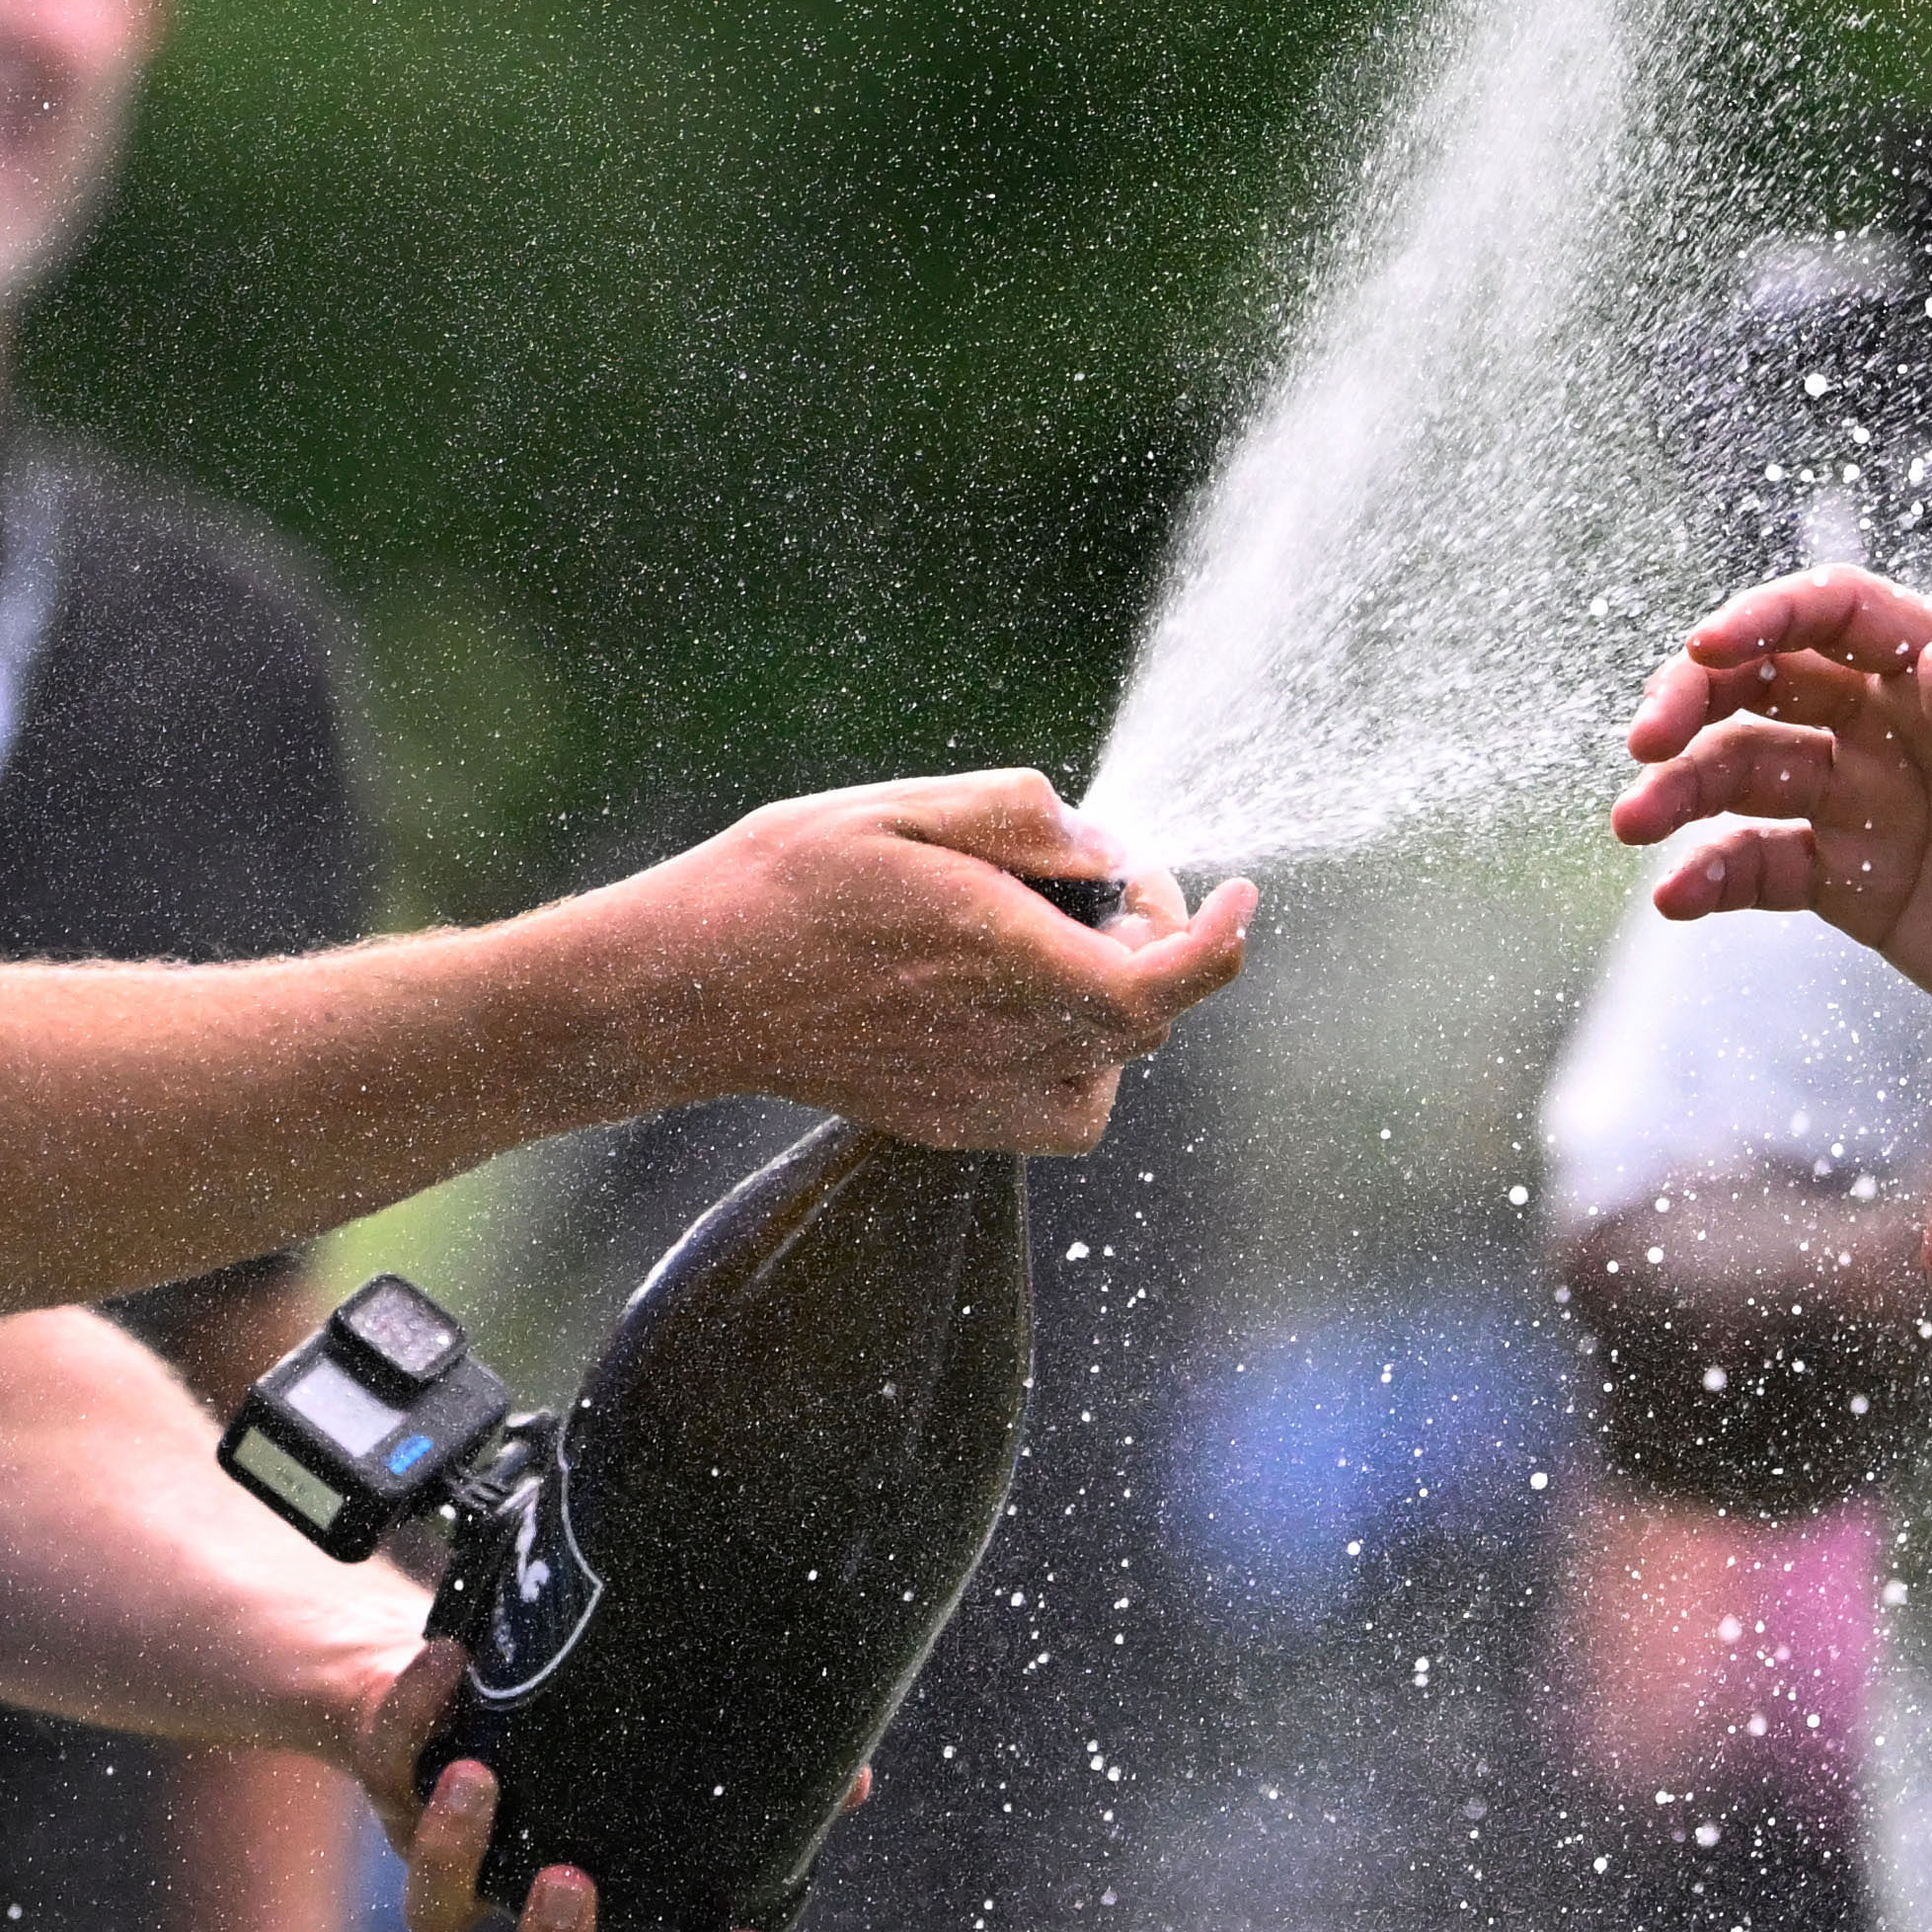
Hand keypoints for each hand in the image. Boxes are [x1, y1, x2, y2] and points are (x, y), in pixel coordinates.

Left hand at [352, 1640, 786, 1931]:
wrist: (465, 1649)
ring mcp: (462, 1855)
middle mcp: (536, 1896)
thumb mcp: (677, 1721)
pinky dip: (411, 1717)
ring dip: (450, 1855)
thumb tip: (855, 1771)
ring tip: (477, 1779)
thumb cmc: (597, 1699)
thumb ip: (760, 1755)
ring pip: (437, 1910)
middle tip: (571, 1882)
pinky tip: (451, 1663)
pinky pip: (388, 1762)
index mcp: (623, 1897)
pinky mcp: (395, 1784)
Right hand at [609, 771, 1253, 1154]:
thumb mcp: (903, 807)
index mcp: (1013, 961)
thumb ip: (1022, 817)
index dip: (1223, 934)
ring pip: (1111, 1058)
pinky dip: (1070, 1053)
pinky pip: (1064, 1104)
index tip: (1238, 892)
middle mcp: (1013, 1045)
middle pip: (1147, 1005)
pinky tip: (1005, 999)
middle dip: (1141, 931)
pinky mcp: (956, 1124)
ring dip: (1107, 993)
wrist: (693, 986)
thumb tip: (1102, 846)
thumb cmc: (789, 884)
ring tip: (1026, 935)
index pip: (1171, 976)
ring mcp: (986, 1098)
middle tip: (1065, 873)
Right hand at [1610, 573, 1931, 1041]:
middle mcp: (1892, 725)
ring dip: (1680, 789)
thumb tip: (1928, 662)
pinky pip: (1761, 867)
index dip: (1764, 617)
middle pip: (1763, 682)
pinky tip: (1677, 895)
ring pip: (1744, 772)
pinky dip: (1709, 875)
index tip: (1705, 648)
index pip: (1836, 614)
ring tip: (1635, 824)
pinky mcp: (1853, 885)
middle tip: (1644, 743)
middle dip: (1692, 699)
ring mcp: (1865, 803)